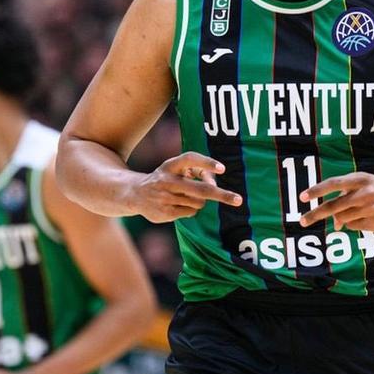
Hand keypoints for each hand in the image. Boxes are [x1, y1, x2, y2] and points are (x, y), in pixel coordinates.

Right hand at [125, 152, 241, 222]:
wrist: (134, 193)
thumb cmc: (165, 178)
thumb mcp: (177, 169)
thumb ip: (197, 172)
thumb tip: (215, 184)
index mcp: (170, 166)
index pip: (190, 160)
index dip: (207, 163)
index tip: (223, 169)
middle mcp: (166, 180)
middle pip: (201, 189)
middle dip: (222, 195)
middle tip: (238, 200)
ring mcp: (165, 198)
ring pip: (198, 202)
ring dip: (200, 201)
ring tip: (187, 197)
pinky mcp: (165, 213)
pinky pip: (190, 212)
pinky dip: (191, 209)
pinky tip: (178, 205)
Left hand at [298, 172, 373, 229]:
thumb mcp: (362, 185)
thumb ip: (345, 197)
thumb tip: (335, 223)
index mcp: (360, 179)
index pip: (334, 183)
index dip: (317, 190)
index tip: (303, 196)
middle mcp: (364, 194)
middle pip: (333, 206)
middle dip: (315, 214)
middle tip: (302, 221)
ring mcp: (369, 209)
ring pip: (342, 218)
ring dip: (341, 217)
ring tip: (356, 210)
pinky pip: (353, 226)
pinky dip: (353, 223)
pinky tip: (367, 216)